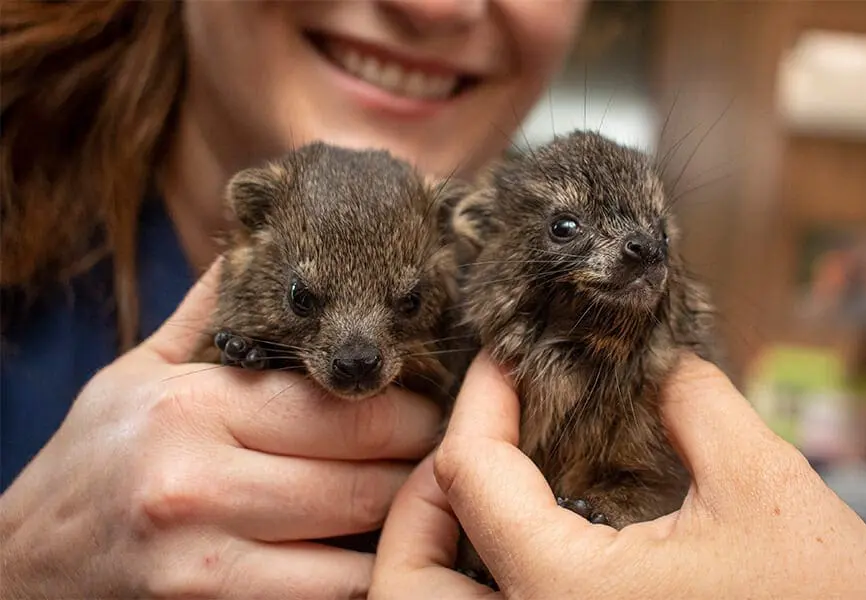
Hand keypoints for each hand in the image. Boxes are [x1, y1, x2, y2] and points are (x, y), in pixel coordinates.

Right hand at [0, 259, 441, 599]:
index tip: (432, 411)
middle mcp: (198, 482)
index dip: (411, 412)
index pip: (346, 409)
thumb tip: (266, 239)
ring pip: (357, 548)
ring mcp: (205, 560)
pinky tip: (371, 551)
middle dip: (419, 469)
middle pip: (364, 479)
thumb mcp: (140, 374)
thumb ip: (211, 312)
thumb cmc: (94, 464)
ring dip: (400, 528)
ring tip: (416, 503)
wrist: (23, 568)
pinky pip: (329, 598)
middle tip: (441, 457)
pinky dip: (362, 577)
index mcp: (192, 407)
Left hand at [370, 352, 865, 598]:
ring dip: (434, 548)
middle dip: (417, 500)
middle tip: (468, 441)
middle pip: (403, 582)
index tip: (505, 358)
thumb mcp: (766, 488)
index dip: (481, 398)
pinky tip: (526, 532)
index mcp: (565, 594)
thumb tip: (656, 364)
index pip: (468, 476)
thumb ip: (695, 405)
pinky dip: (476, 581)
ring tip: (483, 485)